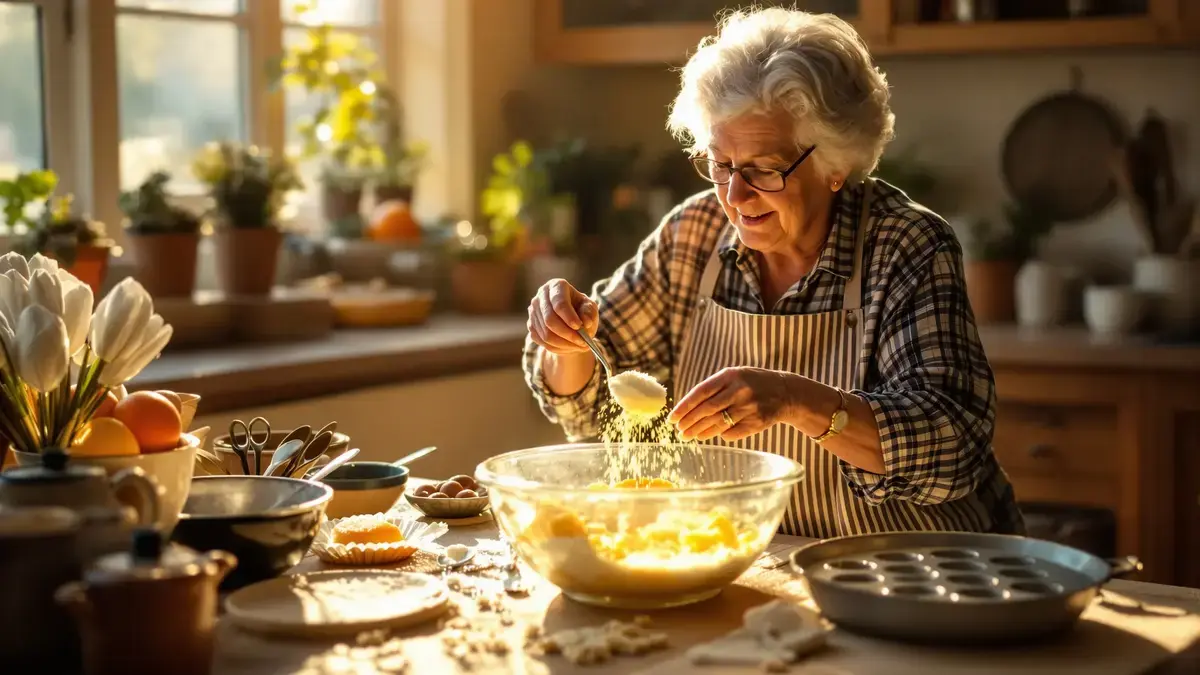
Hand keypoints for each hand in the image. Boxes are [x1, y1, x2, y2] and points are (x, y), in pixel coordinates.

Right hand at [526, 278, 598, 355]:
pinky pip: (543, 342)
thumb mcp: (589, 308)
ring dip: (565, 344)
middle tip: (582, 342)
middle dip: (567, 334)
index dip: (568, 316)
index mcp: (556, 286)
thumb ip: (589, 313)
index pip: (559, 303)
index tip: (579, 326)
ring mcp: (533, 312)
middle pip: (550, 320)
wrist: (569, 319)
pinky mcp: (531, 326)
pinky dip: (558, 348)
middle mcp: (540, 297)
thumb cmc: (581, 310)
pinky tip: (570, 347)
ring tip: (580, 346)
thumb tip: (586, 323)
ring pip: (546, 334)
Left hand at [668, 367, 793, 441]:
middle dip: (689, 422)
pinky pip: (731, 432)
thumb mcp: (734, 376)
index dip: (684, 407)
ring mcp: (749, 407)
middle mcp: (740, 391)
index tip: (672, 418)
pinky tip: (707, 435)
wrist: (785, 392)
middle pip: (707, 410)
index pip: (701, 392)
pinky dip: (717, 434)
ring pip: (717, 423)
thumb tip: (685, 408)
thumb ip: (713, 388)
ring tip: (688, 436)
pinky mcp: (756, 422)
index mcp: (730, 375)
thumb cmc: (751, 383)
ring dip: (699, 432)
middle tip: (678, 431)